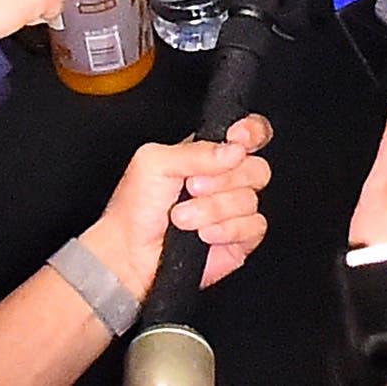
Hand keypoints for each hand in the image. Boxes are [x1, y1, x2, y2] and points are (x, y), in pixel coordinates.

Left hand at [78, 115, 275, 295]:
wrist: (129, 254)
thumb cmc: (135, 208)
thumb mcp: (154, 162)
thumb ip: (196, 151)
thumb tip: (235, 149)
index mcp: (209, 154)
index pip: (250, 133)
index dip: (252, 132)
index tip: (237, 139)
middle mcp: (226, 180)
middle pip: (256, 168)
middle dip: (223, 180)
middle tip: (191, 187)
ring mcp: (234, 210)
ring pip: (251, 200)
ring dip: (213, 209)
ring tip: (183, 218)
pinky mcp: (240, 239)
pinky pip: (254, 226)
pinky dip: (227, 230)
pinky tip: (203, 235)